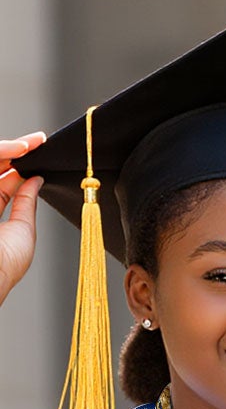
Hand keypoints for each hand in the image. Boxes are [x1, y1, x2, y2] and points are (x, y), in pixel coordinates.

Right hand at [0, 135, 45, 307]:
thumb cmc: (4, 266)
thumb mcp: (22, 231)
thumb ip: (26, 203)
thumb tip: (36, 180)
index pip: (1, 182)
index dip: (18, 165)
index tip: (38, 151)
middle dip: (14, 151)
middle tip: (37, 141)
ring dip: (6, 150)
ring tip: (28, 145)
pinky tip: (15, 151)